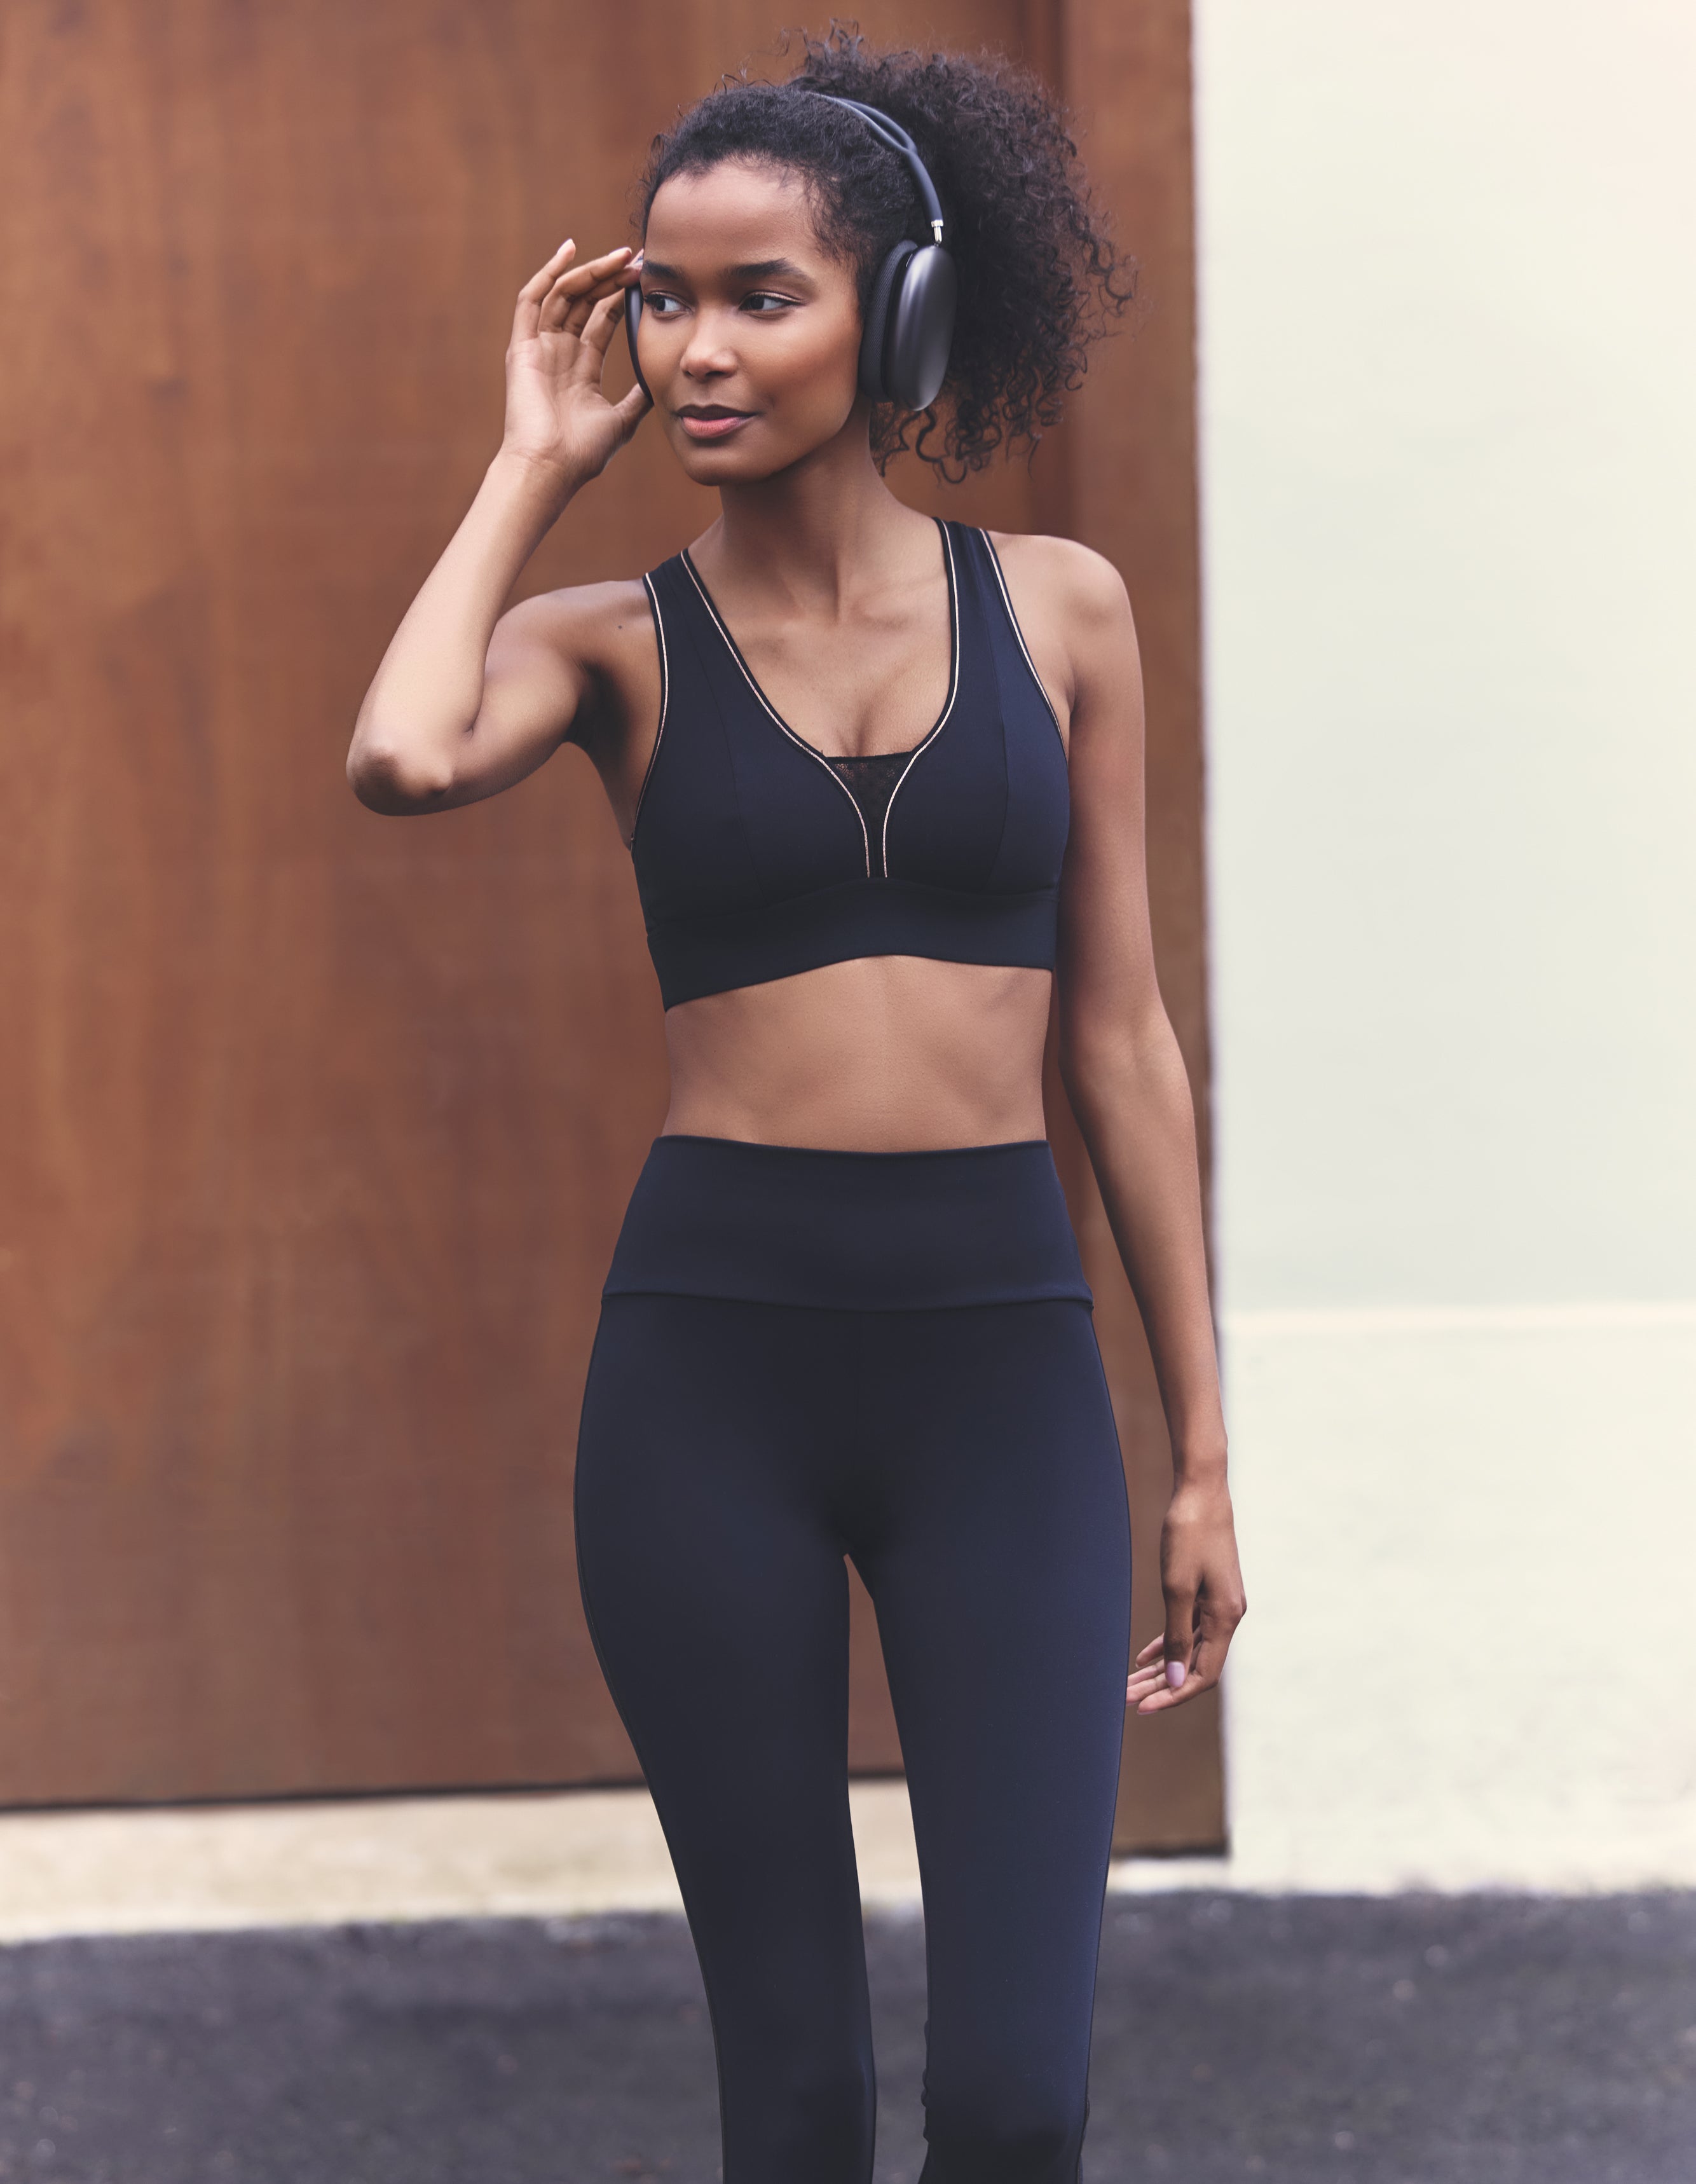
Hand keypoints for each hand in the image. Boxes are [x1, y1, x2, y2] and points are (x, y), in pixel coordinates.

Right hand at [500, 239, 649, 486]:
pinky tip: (569, 251)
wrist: (551, 468)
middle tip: (638, 258)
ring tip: (619, 257)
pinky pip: (532, 300)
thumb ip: (638, 399)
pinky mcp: (522, 347)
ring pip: (564, 295)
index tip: (647, 278)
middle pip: (585, 302)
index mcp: (580, 368)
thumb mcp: (621, 421)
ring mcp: (539, 348)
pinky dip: (548, 274)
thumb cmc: (582, 453)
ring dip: (591, 272)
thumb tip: (660, 383)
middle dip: (611, 277)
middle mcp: (558, 353)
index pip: (602, 320)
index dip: (622, 297)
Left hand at [1126, 1477, 1245, 1713]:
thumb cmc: (1188, 1535)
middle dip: (1161, 1686)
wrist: (1201, 1491)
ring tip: (1130, 1684)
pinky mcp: (1210, 1591)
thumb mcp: (1177, 1588)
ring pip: (1189, 1648)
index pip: (1202, 1675)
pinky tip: (1144, 1657)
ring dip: (1162, 1668)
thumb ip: (1176, 1636)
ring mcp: (1220, 1604)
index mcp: (1225, 1619)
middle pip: (1194, 1665)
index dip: (1173, 1695)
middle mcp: (1228, 1616)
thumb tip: (1174, 1680)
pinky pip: (1190, 1629)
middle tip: (1127, 1700)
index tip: (1142, 1707)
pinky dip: (1167, 1643)